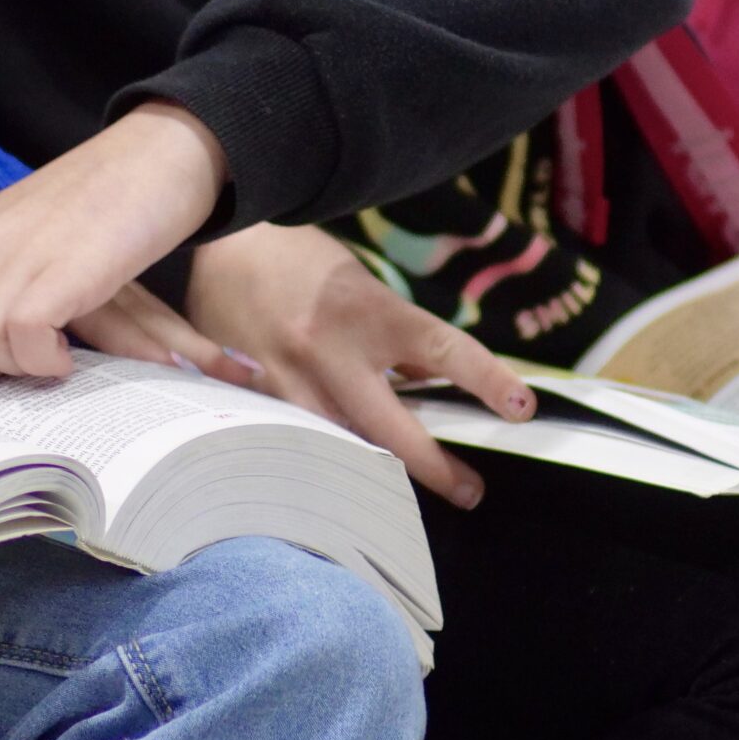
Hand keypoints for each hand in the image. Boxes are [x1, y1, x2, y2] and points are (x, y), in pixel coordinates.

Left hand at [0, 103, 248, 386]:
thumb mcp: (37, 245)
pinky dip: (43, 358)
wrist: (155, 154)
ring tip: (54, 352)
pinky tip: (69, 348)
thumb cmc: (105, 206)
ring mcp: (9, 259)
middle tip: (13, 368)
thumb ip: (6, 289)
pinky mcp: (49, 274)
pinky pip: (18, 339)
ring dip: (12, 365)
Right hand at [184, 222, 535, 508]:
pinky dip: (322, 460)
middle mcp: (330, 348)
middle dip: (433, 468)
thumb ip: (395, 337)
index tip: (520, 409)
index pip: (442, 349)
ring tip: (400, 493)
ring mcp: (287, 379)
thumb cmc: (300, 261)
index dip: (488, 380)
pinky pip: (296, 444)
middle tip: (468, 490)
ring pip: (341, 448)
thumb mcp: (362, 287)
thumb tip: (431, 386)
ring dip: (376, 473)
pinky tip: (335, 474)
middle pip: (391, 428)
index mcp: (368, 310)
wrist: (218, 247)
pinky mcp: (254, 398)